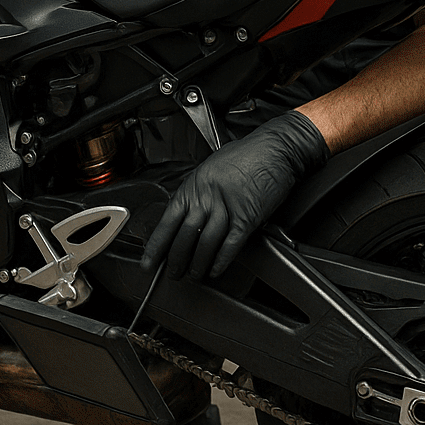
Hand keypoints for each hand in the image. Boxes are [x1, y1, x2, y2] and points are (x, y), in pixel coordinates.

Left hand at [141, 109, 328, 279]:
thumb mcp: (211, 168)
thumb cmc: (246, 155)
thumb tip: (188, 211)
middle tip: (172, 274)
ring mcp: (227, 208)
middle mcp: (207, 197)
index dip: (157, 245)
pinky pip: (230, 245)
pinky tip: (215, 270)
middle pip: (184, 237)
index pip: (168, 221)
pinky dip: (221, 261)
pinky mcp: (248, 218)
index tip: (149, 261)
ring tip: (194, 276)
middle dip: (176, 260)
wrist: (275, 149)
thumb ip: (198, 191)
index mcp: (194, 186)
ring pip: (205, 244)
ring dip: (198, 264)